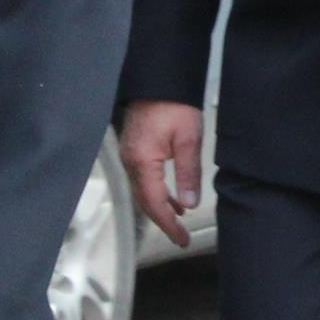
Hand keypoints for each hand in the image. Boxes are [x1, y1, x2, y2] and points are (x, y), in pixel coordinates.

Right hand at [117, 99, 203, 248]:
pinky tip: (172, 196)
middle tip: (181, 238)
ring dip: (160, 207)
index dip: (168, 225)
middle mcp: (131, 162)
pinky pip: (143, 179)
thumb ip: (188, 174)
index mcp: (142, 162)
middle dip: (163, 221)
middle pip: (145, 201)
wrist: (158, 80)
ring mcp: (130, 156)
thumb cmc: (174, 105)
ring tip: (179, 220)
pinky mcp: (134, 149)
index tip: (182, 240)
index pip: (154, 203)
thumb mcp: (188, 139)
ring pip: (143, 192)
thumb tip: (189, 204)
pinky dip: (157, 192)